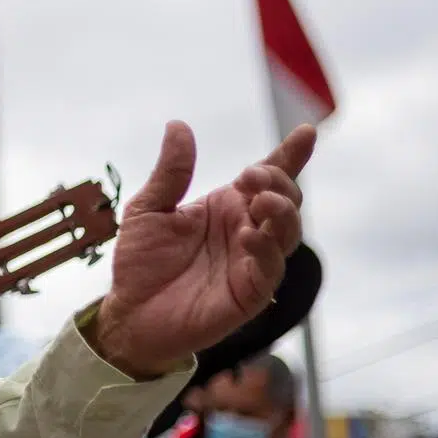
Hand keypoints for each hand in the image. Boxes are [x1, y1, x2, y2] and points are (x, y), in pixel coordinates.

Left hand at [91, 122, 313, 377]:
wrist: (130, 311)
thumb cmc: (141, 260)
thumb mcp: (148, 208)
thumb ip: (170, 172)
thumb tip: (178, 126)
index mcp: (227, 207)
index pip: (266, 177)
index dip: (289, 156)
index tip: (307, 132)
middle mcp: (246, 230)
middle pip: (285, 200)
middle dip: (279, 182)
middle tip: (252, 178)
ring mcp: (251, 261)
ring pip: (287, 232)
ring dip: (282, 212)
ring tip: (261, 201)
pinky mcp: (249, 292)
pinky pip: (270, 269)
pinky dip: (266, 249)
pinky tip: (249, 236)